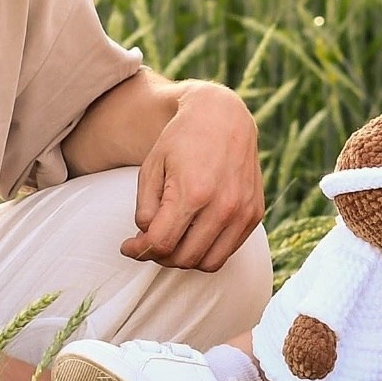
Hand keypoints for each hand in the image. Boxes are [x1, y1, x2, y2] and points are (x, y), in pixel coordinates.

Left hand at [125, 81, 264, 270]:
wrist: (223, 117)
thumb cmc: (182, 140)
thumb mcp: (151, 167)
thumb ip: (145, 209)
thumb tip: (146, 242)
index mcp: (193, 192)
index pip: (161, 243)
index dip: (138, 251)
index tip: (127, 246)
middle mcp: (223, 206)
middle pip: (183, 258)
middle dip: (159, 256)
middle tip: (148, 242)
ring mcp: (243, 213)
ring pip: (207, 263)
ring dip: (184, 259)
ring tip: (171, 241)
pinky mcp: (255, 214)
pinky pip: (227, 251)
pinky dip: (206, 251)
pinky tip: (193, 233)